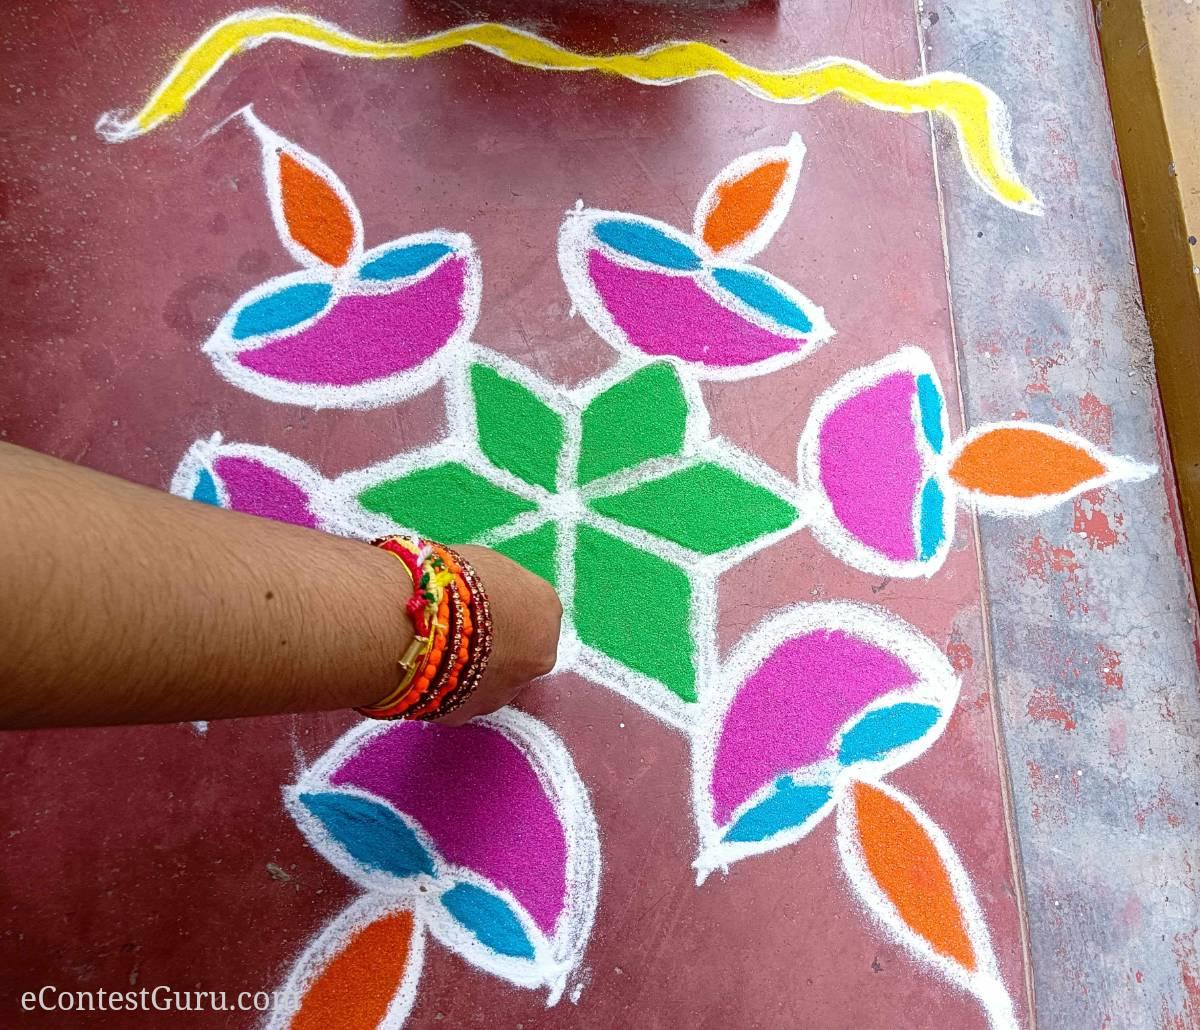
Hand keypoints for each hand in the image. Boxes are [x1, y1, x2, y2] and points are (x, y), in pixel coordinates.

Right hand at [434, 546, 561, 725]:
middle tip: (462, 630)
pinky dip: (450, 687)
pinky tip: (425, 669)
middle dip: (499, 643)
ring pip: (495, 679)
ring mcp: (507, 690)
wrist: (406, 625)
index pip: (536, 609)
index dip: (506, 607)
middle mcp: (538, 655)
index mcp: (545, 609)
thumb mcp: (486, 567)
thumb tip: (492, 595)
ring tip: (439, 650)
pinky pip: (463, 698)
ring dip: (476, 669)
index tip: (482, 604)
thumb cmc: (446, 582)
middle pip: (523, 650)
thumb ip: (501, 588)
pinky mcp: (473, 713)